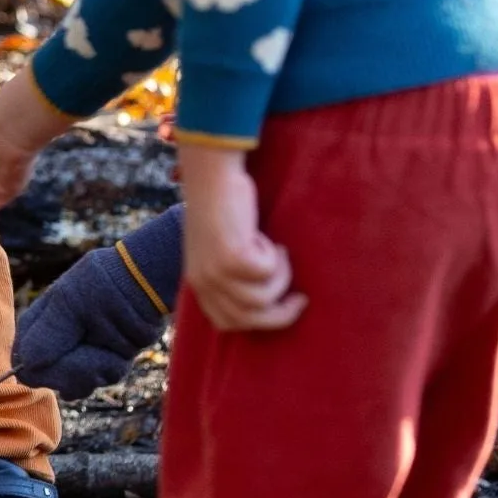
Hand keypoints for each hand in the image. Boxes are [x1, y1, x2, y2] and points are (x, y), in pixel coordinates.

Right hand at [13, 207, 181, 398]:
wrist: (142, 284)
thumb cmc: (100, 284)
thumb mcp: (69, 302)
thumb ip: (48, 334)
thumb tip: (26, 364)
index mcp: (36, 325)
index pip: (24, 363)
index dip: (42, 369)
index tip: (59, 358)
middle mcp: (53, 344)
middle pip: (50, 380)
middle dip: (75, 369)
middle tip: (90, 345)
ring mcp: (78, 355)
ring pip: (78, 385)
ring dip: (97, 367)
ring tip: (107, 338)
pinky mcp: (102, 363)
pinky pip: (103, 379)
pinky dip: (113, 365)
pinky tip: (118, 348)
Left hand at [177, 142, 305, 332]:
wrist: (211, 174)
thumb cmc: (219, 204)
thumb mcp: (215, 246)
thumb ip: (227, 274)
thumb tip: (260, 301)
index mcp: (198, 281)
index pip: (226, 323)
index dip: (258, 321)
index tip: (279, 308)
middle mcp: (204, 281)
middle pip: (249, 319)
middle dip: (281, 313)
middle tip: (300, 298)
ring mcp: (216, 271)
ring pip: (263, 298)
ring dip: (280, 276)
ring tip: (279, 251)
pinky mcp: (232, 257)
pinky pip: (267, 273)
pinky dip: (274, 256)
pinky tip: (265, 236)